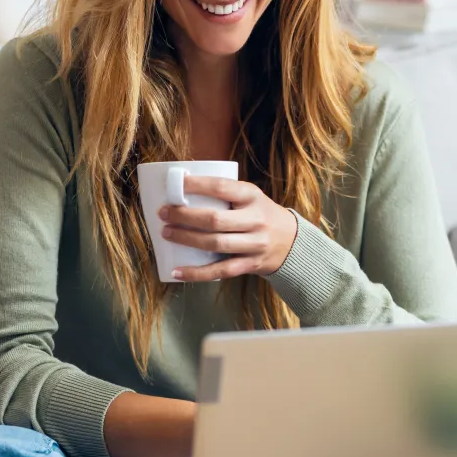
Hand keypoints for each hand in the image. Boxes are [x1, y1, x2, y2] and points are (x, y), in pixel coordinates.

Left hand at [158, 175, 298, 281]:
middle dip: (185, 216)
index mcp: (253, 197)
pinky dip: (197, 273)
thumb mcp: (251, 197)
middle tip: (164, 213)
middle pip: (215, 219)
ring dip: (187, 239)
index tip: (177, 183)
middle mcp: (255, 220)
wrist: (292, 242)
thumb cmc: (261, 215)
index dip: (198, 185)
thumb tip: (182, 190)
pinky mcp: (250, 265)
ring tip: (167, 233)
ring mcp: (254, 245)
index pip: (222, 187)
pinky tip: (177, 271)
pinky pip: (221, 271)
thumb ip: (226, 194)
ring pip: (216, 244)